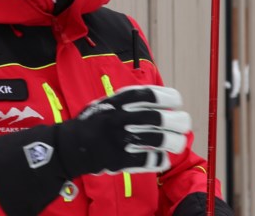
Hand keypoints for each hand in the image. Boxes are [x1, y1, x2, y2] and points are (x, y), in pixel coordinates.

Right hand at [57, 85, 190, 176]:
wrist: (71, 145)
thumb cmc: (94, 121)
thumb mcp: (109, 102)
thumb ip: (132, 100)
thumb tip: (162, 98)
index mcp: (119, 102)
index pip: (151, 95)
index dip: (170, 98)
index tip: (177, 102)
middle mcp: (121, 118)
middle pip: (159, 118)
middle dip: (178, 121)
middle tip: (183, 123)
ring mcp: (120, 140)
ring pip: (158, 140)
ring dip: (174, 142)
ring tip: (178, 142)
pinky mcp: (119, 160)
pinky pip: (148, 160)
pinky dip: (160, 160)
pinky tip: (162, 158)